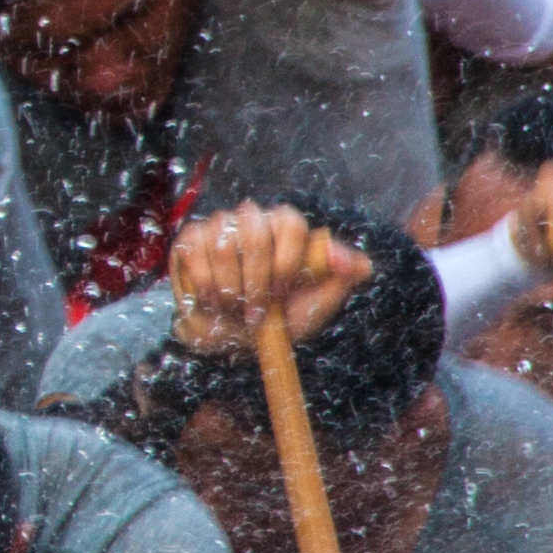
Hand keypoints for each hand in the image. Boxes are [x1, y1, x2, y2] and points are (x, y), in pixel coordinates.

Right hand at [166, 203, 366, 356]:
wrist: (234, 334)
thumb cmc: (280, 316)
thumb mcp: (319, 302)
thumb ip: (344, 279)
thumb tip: (362, 265)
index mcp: (287, 225)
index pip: (290, 224)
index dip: (285, 262)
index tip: (280, 294)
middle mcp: (254, 217)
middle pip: (254, 235)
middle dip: (255, 283)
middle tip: (254, 314)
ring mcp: (219, 225)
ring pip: (223, 248)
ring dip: (228, 291)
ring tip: (233, 310)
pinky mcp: (190, 238)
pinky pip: (194, 255)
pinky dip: (204, 288)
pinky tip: (211, 302)